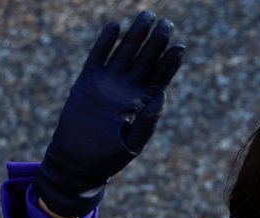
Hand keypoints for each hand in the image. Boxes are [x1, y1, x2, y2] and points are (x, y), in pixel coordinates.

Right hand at [34, 10, 184, 217]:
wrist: (79, 160)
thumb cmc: (109, 156)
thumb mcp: (133, 142)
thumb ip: (147, 121)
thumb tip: (161, 98)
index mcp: (144, 102)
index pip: (161, 77)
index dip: (171, 62)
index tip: (180, 47)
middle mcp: (129, 88)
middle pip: (146, 59)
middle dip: (157, 41)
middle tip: (166, 23)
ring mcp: (109, 82)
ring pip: (125, 52)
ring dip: (136, 35)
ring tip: (147, 15)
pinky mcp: (88, 80)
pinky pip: (99, 56)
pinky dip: (106, 41)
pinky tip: (115, 26)